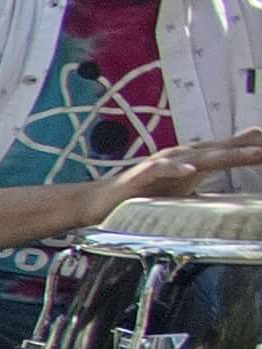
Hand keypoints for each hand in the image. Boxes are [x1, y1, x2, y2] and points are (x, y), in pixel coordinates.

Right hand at [117, 127, 261, 202]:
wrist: (102, 201)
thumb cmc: (145, 196)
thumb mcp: (186, 192)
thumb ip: (210, 189)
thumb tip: (235, 200)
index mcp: (196, 160)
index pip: (232, 149)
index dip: (255, 148)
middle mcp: (183, 156)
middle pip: (225, 149)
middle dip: (253, 147)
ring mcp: (163, 162)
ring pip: (201, 156)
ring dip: (229, 153)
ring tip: (255, 153)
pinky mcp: (142, 174)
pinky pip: (162, 169)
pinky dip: (176, 168)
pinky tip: (191, 169)